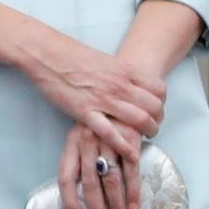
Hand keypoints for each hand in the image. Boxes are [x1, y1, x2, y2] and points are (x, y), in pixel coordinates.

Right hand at [26, 31, 164, 152]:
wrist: (46, 54)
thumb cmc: (71, 54)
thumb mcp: (105, 60)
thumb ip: (120, 73)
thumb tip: (130, 83)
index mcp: (124, 70)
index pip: (158, 89)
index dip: (162, 102)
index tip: (157, 109)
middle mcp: (119, 85)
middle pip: (154, 107)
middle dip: (158, 120)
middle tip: (153, 126)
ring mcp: (103, 99)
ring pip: (139, 120)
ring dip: (147, 132)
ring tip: (144, 138)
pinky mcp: (85, 112)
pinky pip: (110, 132)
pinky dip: (123, 146)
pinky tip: (130, 154)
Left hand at [58, 124, 140, 208]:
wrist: (122, 99)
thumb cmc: (100, 123)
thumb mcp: (81, 136)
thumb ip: (79, 159)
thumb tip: (78, 193)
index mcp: (72, 144)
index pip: (66, 177)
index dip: (70, 201)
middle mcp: (88, 143)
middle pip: (91, 183)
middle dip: (97, 208)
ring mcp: (109, 142)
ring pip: (111, 180)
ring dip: (115, 203)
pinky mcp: (130, 142)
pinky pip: (132, 172)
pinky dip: (133, 191)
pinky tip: (133, 205)